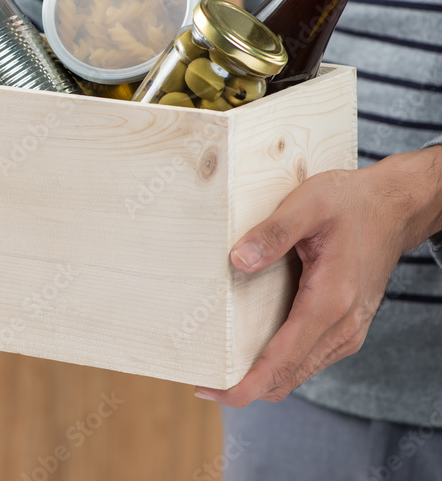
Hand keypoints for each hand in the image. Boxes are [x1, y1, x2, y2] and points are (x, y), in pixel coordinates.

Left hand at [195, 146, 441, 406]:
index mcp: (330, 302)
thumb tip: (238, 260)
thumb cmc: (350, 203)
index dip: (244, 384)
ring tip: (219, 364)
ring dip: (260, 377)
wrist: (392, 208)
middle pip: (285, 378)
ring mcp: (346, 332)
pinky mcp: (344, 328)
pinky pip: (305, 359)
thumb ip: (273, 232)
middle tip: (201, 378)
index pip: (281, 361)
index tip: (209, 390)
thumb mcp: (308, 204)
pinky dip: (277, 363)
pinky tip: (249, 348)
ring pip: (295, 373)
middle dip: (243, 386)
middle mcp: (342, 327)